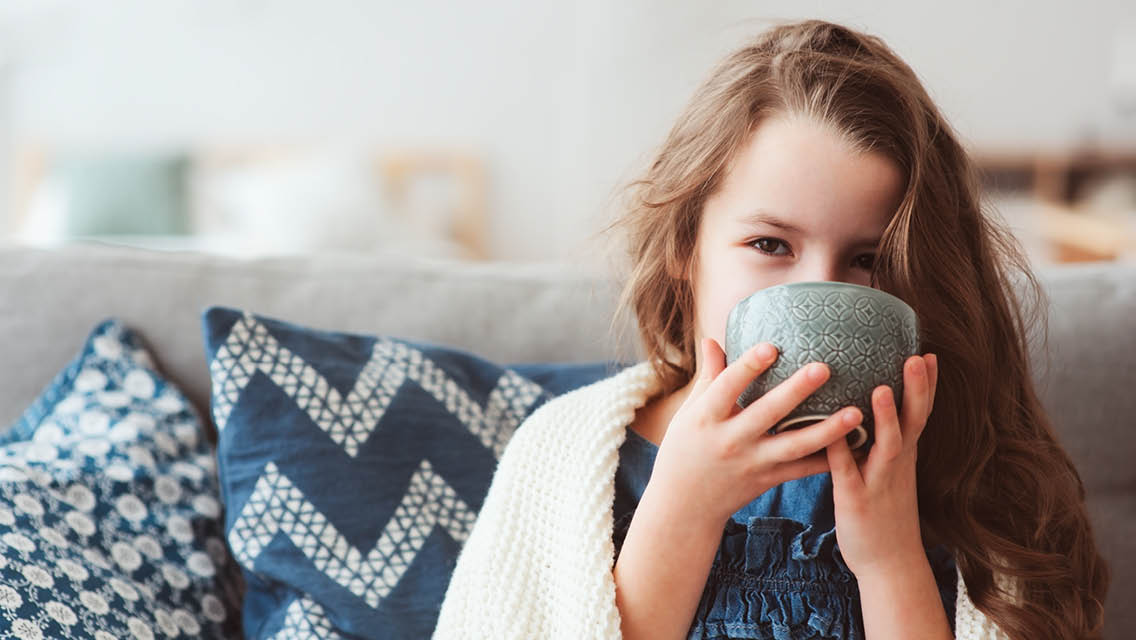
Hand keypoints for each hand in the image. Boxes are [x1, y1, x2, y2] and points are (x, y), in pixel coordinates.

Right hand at [646, 338, 864, 528]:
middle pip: (767, 413)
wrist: (685, 505)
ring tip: (855, 413)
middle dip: (796, 391)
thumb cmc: (684, 450)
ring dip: (827, 430)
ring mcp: (752, 463)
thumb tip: (713, 339)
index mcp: (706, 418)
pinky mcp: (768, 479)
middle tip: (824, 368)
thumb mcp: (689, 413)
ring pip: (794, 446)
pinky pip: (803, 469)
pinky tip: (856, 446)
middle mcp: (731, 440)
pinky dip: (829, 459)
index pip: (728, 387)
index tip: (771, 346)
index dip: (748, 367)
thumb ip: (708, 377)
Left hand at [825, 353, 938, 577]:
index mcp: (903, 455)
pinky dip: (840, 451)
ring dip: (887, 418)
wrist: (889, 564)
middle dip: (917, 390)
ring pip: (887, 445)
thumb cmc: (884, 512)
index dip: (927, 386)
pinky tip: (831, 432)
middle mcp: (896, 464)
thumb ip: (882, 441)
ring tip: (883, 388)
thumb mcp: (890, 471)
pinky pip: (846, 471)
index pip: (920, 414)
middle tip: (917, 357)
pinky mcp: (855, 499)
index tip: (928, 353)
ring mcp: (878, 481)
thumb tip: (868, 407)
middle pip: (912, 422)